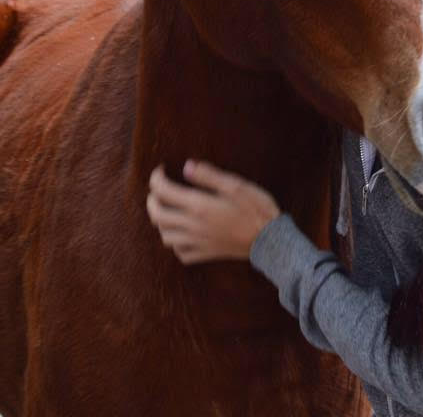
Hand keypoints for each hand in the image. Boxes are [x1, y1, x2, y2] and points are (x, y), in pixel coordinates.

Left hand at [146, 160, 280, 263]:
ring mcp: (198, 242)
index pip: (163, 191)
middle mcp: (193, 226)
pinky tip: (182, 233)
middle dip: (152, 199)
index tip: (161, 169)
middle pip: (157, 215)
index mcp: (199, 206)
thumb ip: (208, 176)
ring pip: (165, 236)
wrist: (270, 240)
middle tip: (157, 189)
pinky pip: (181, 253)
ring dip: (160, 221)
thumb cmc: (255, 208)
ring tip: (168, 208)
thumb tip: (186, 166)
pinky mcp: (206, 254)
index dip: (157, 178)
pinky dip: (175, 242)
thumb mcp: (235, 185)